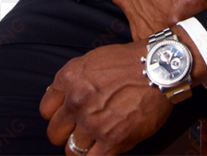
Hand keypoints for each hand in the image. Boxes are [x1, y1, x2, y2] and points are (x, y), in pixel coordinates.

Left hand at [39, 40, 171, 154]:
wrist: (160, 67)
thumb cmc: (129, 62)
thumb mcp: (93, 60)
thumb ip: (72, 81)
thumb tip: (56, 98)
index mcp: (69, 78)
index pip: (46, 111)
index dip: (58, 115)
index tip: (69, 116)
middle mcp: (77, 101)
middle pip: (54, 133)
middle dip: (67, 133)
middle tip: (82, 129)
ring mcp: (93, 122)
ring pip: (71, 150)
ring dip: (83, 146)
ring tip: (97, 137)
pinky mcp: (112, 140)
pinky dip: (96, 155)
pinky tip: (106, 147)